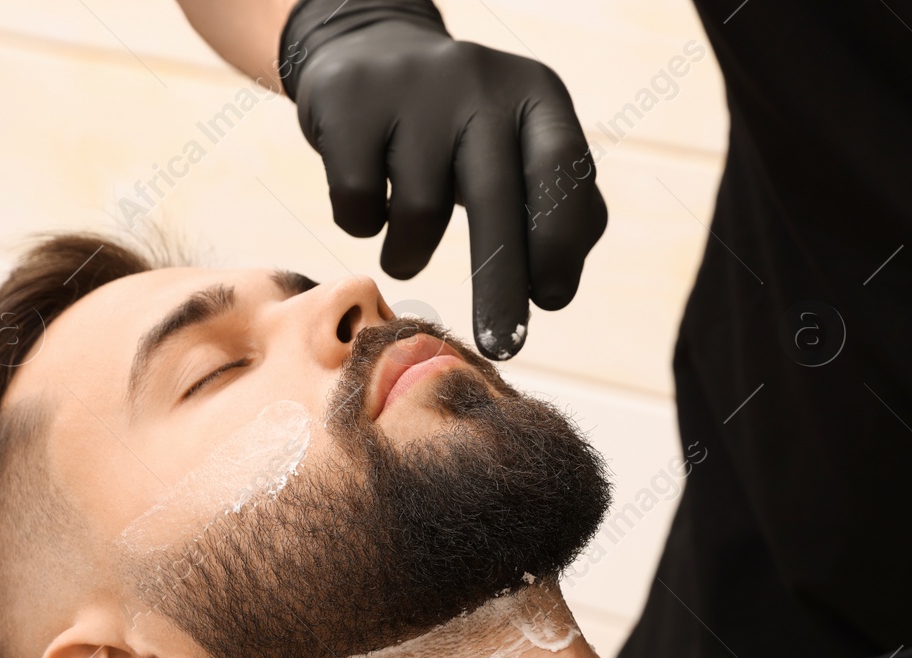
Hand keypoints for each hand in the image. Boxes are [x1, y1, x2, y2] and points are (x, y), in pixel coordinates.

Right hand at [281, 0, 607, 358]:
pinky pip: (358, 202)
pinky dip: (364, 223)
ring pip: (419, 211)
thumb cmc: (461, 132)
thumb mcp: (519, 151)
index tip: (549, 300)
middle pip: (495, 200)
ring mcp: (411, 86)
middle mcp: (478, 81)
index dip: (559, 240)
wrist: (370, 56)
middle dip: (500, 287)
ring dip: (411, 253)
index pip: (562, 168)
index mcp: (534, 95)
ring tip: (409, 245)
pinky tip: (371, 202)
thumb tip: (554, 290)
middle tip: (502, 347)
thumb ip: (555, 209)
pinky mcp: (349, 101)